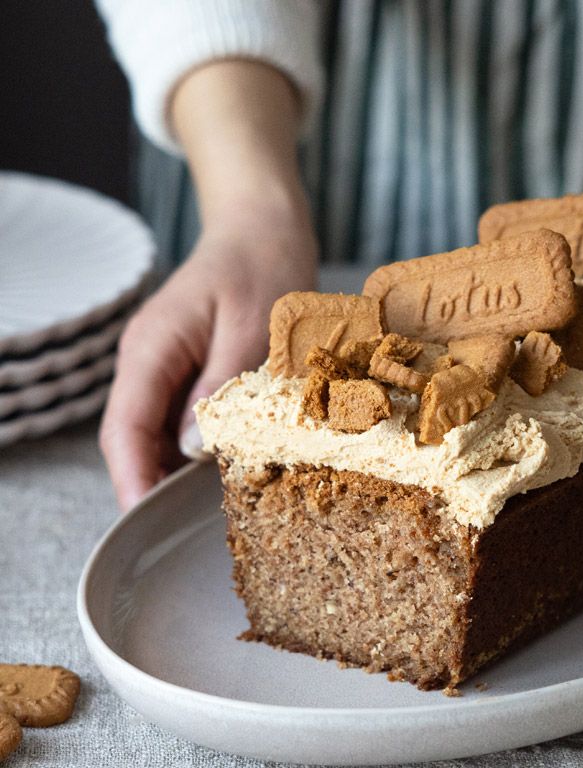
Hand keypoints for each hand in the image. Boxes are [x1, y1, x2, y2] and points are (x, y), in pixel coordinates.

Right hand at [100, 59, 314, 509]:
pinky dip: (194, 449)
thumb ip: (220, 386)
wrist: (263, 227)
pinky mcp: (189, 370)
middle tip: (181, 534)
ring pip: (155, 433)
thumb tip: (189, 449)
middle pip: (133, 439)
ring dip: (172, 473)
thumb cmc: (261, 265)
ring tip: (203, 515)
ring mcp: (165, 366)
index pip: (124, 428)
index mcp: (151, 348)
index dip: (133, 480)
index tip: (146, 522)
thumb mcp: (250, 326)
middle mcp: (148, 361)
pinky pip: (180, 419)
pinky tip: (221, 471)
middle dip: (150, 487)